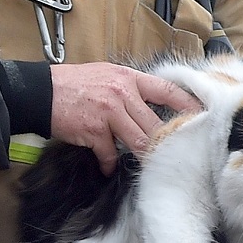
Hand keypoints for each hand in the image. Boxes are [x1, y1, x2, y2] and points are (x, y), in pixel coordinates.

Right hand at [49, 63, 201, 174]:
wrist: (40, 93)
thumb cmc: (73, 83)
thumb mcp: (106, 75)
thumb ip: (128, 88)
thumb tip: (148, 106)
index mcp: (128, 78)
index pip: (166, 90)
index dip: (187, 104)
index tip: (201, 115)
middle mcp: (122, 94)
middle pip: (155, 123)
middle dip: (167, 141)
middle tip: (178, 154)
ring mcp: (109, 113)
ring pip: (139, 141)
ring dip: (145, 156)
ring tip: (151, 166)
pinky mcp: (94, 131)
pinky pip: (110, 154)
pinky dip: (111, 163)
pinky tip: (109, 167)